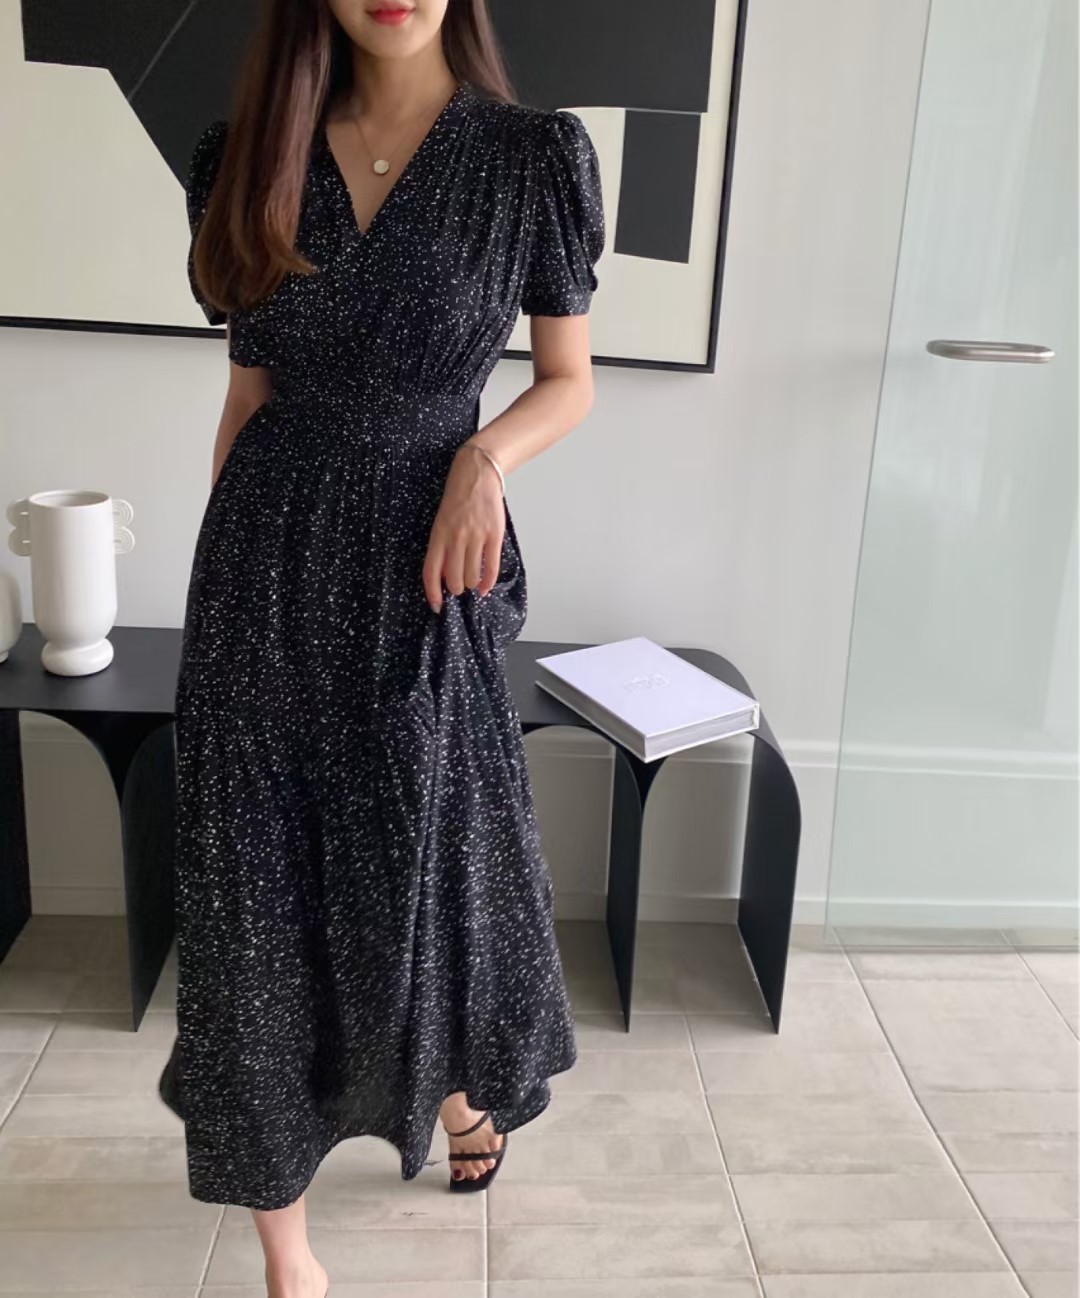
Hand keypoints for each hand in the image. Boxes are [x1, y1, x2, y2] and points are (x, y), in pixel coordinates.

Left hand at [423, 443, 504, 612]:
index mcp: (438, 535)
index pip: (431, 572)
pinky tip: (485, 587)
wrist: (477, 474)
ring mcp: (476, 537)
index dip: (432, 593)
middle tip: (459, 587)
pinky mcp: (494, 535)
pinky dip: (488, 583)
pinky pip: (491, 568)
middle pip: (453, 580)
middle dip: (456, 589)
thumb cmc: (458, 497)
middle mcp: (456, 538)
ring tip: (472, 582)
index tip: (435, 606)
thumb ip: (442, 546)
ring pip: (472, 577)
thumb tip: (444, 575)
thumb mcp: (442, 521)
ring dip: (471, 585)